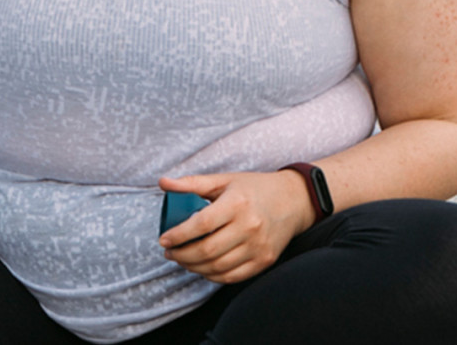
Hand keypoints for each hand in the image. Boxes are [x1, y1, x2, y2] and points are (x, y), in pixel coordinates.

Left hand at [156, 170, 314, 283]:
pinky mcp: (264, 260)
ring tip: (183, 260)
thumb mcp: (224, 180)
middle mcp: (250, 226)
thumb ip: (192, 183)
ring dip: (194, 267)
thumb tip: (163, 183)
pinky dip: (213, 276)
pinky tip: (202, 268)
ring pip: (218, 267)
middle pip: (207, 250)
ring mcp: (259, 246)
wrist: (293, 201)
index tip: (164, 240)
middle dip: (182, 256)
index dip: (179, 235)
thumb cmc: (254, 189)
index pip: (201, 224)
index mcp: (237, 203)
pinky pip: (232, 276)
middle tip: (170, 253)